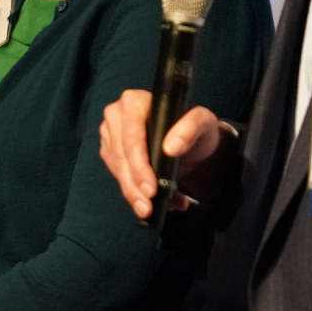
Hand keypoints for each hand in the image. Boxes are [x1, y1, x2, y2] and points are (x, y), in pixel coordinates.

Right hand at [98, 90, 227, 220]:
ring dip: (132, 192)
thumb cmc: (195, 128)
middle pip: (121, 155)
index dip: (139, 164)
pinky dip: (131, 191)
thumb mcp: (202, 122)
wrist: (191, 144)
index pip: (131, 136)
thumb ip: (191, 128)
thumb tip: (170, 148)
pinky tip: (145, 202)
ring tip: (148, 209)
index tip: (151, 188)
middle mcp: (117, 114)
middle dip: (134, 185)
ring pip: (116, 168)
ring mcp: (110, 133)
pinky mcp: (109, 150)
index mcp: (134, 101)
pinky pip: (116, 174)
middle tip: (147, 207)